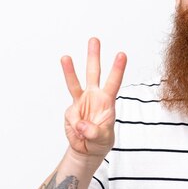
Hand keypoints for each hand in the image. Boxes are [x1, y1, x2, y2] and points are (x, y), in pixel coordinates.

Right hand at [61, 37, 126, 157]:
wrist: (87, 149)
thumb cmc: (100, 141)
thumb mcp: (102, 139)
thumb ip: (94, 132)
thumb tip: (81, 124)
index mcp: (107, 101)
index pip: (114, 82)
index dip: (117, 69)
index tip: (122, 54)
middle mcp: (94, 97)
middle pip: (94, 73)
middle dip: (93, 56)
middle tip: (94, 39)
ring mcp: (81, 102)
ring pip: (75, 82)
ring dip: (70, 69)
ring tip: (66, 57)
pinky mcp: (71, 110)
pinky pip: (71, 115)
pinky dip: (73, 124)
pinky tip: (79, 132)